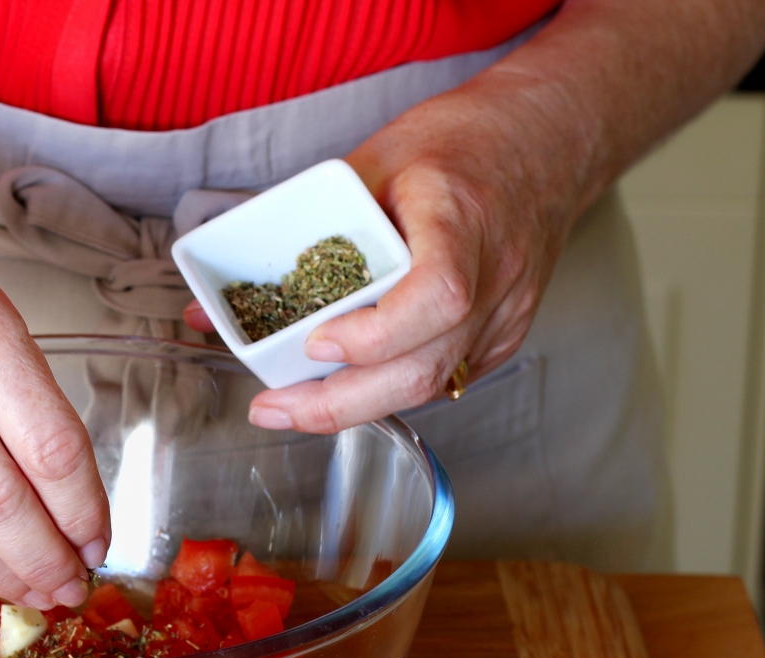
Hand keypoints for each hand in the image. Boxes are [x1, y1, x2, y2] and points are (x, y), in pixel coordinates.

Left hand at [188, 83, 582, 432]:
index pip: (437, 296)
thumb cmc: (463, 141)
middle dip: (340, 402)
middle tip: (275, 408)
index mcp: (464, 219)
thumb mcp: (377, 160)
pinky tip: (349, 388)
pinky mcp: (504, 336)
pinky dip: (390, 389)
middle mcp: (496, 276)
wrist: (549, 141)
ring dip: (357, 406)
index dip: (375, 333)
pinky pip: (444, 379)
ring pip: (432, 385)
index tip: (317, 342)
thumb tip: (216, 301)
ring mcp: (506, 313)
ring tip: (294, 408)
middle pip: (424, 366)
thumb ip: (305, 226)